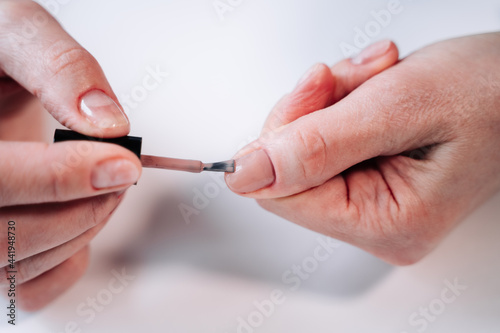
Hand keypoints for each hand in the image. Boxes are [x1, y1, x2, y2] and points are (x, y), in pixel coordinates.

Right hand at [0, 1, 140, 309]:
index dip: (61, 177)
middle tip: (121, 170)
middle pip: (5, 237)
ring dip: (84, 228)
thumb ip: (59, 69)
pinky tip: (81, 215)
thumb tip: (107, 123)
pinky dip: (69, 261)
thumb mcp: (14, 34)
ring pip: (19, 266)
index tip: (121, 161)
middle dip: (83, 206)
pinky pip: (30, 288)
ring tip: (107, 183)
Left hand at [225, 34, 499, 264]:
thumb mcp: (398, 108)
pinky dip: (339, 103)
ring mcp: (375, 201)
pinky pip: (325, 140)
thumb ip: (316, 145)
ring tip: (376, 78)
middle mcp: (378, 223)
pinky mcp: (372, 177)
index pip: (283, 194)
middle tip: (351, 79)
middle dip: (313, 112)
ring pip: (305, 149)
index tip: (314, 89)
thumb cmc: (493, 92)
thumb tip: (246, 174)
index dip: (284, 137)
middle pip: (290, 172)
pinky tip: (375, 87)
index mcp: (386, 223)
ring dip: (329, 101)